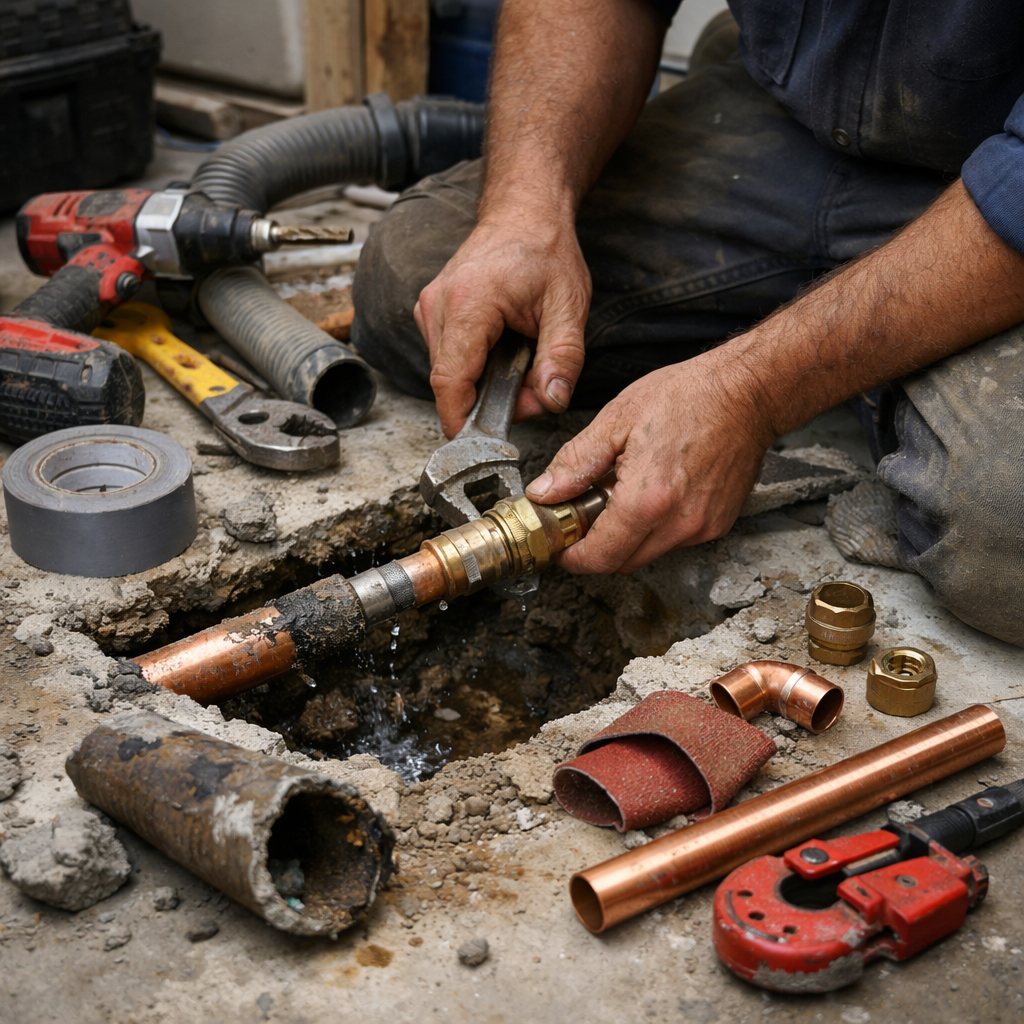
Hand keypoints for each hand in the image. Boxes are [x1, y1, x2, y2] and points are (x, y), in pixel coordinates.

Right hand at [414, 211, 590, 437]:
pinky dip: (477, 366)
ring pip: (450, 373)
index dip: (462, 421)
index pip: (450, 381)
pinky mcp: (432, 314)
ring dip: (486, 383)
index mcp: (468, 304)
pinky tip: (504, 349)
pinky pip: (449, 358)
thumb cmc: (544, 250)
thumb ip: (563, 358)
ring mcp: (430, 309)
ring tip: (523, 360)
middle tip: (535, 388)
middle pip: (452, 382)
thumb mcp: (569, 305)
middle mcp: (438, 306)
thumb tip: (552, 401)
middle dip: (490, 400)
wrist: (523, 212)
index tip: (481, 445)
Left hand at [524, 346, 773, 572]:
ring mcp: (702, 527)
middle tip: (585, 513)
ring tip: (623, 494)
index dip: (574, 558)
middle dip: (597, 547)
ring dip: (627, 536)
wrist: (747, 392)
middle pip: (622, 563)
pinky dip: (655, 528)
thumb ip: (576, 462)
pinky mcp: (718, 524)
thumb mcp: (616, 419)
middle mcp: (679, 523)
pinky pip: (674, 541)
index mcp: (648, 500)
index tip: (562, 546)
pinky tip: (653, 493)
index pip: (601, 557)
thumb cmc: (688, 396)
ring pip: (648, 554)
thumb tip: (545, 492)